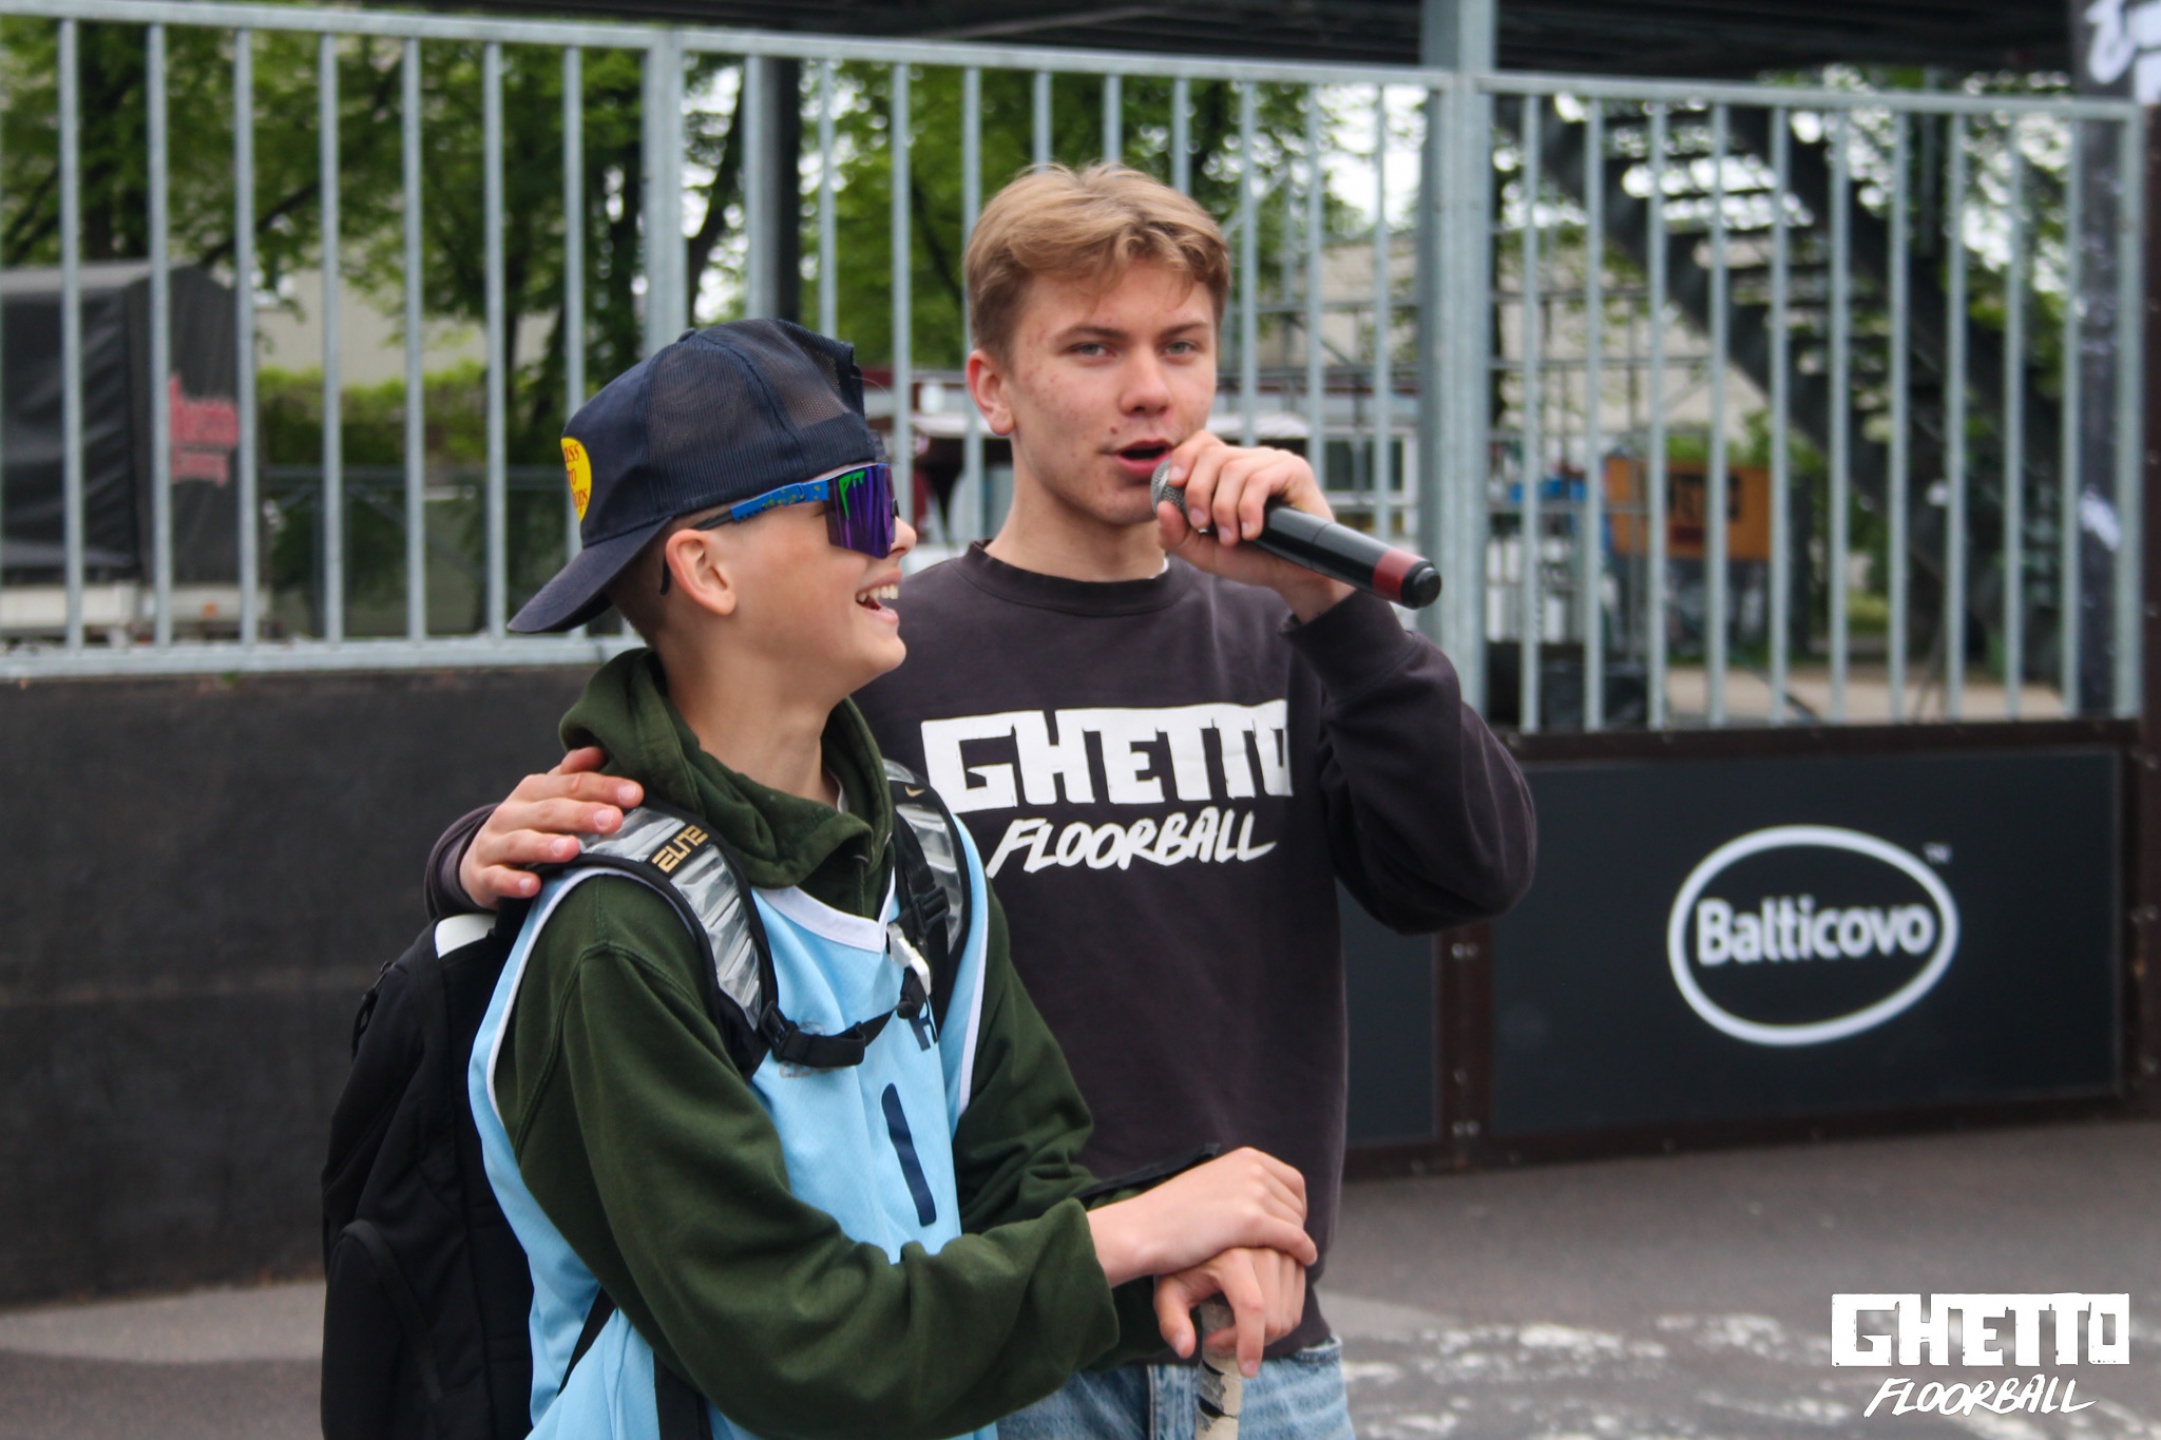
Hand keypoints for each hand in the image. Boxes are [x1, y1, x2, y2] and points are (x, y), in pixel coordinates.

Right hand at [457, 747, 644, 908]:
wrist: (481, 858)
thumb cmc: (531, 824)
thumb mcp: (550, 796)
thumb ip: (574, 776)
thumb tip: (600, 751)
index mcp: (533, 790)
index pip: (572, 784)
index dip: (604, 787)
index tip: (635, 794)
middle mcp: (511, 813)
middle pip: (549, 811)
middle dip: (581, 815)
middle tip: (612, 820)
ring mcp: (494, 844)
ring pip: (520, 843)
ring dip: (545, 846)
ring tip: (572, 849)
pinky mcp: (483, 875)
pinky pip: (497, 878)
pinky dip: (513, 882)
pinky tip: (533, 886)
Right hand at [1084, 1147, 1313, 1288]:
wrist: (1144, 1229)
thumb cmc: (1171, 1215)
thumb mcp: (1210, 1184)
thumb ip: (1237, 1186)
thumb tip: (1262, 1195)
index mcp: (1245, 1157)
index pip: (1293, 1182)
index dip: (1295, 1208)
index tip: (1288, 1229)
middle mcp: (1252, 1168)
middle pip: (1296, 1203)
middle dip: (1295, 1227)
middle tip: (1286, 1251)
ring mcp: (1252, 1191)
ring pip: (1296, 1223)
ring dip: (1296, 1243)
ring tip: (1289, 1261)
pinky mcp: (1251, 1219)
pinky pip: (1293, 1238)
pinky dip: (1304, 1251)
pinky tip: (1304, 1261)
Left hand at [1154, 431, 1354, 621]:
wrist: (1294, 576)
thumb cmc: (1253, 559)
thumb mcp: (1206, 553)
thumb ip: (1178, 536)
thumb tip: (1161, 507)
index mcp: (1228, 471)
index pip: (1202, 443)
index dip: (1183, 457)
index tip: (1174, 485)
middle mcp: (1251, 460)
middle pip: (1212, 455)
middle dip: (1198, 492)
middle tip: (1203, 525)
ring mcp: (1274, 462)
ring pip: (1234, 470)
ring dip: (1225, 509)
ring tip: (1232, 539)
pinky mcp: (1295, 471)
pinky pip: (1260, 480)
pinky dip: (1248, 510)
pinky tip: (1252, 532)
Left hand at [1155, 1247, 1307, 1378]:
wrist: (1202, 1227)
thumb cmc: (1184, 1265)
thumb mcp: (1169, 1291)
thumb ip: (1171, 1322)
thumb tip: (1186, 1350)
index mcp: (1233, 1256)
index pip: (1253, 1309)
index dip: (1251, 1344)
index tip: (1245, 1370)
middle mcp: (1264, 1249)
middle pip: (1274, 1318)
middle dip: (1252, 1343)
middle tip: (1219, 1342)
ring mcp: (1283, 1253)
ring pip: (1288, 1316)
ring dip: (1265, 1336)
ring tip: (1233, 1329)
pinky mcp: (1293, 1259)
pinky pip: (1295, 1307)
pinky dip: (1278, 1323)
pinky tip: (1252, 1317)